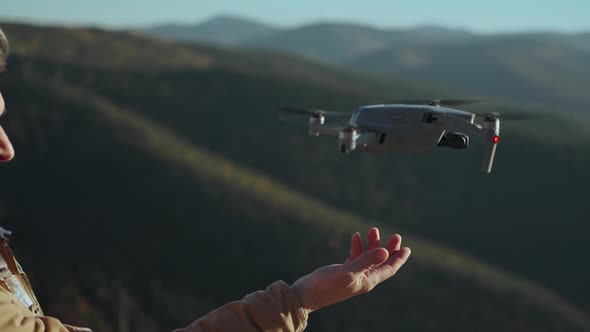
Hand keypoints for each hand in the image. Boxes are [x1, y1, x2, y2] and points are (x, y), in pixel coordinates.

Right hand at [291, 227, 410, 312]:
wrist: (306, 294)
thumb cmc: (327, 285)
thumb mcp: (349, 271)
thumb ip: (366, 260)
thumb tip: (385, 251)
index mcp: (368, 280)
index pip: (389, 269)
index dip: (398, 259)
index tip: (407, 248)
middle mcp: (363, 278)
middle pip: (381, 262)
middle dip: (389, 248)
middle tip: (396, 235)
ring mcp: (353, 274)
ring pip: (368, 257)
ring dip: (372, 244)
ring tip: (372, 230)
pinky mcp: (343, 271)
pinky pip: (355, 257)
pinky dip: (357, 246)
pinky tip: (356, 236)